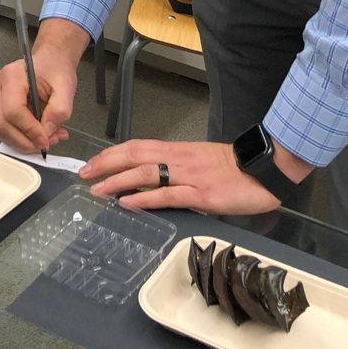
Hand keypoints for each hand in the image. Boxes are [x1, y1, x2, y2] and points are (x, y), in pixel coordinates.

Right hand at [0, 18, 86, 152]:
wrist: (50, 61)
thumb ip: (59, 110)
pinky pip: (5, 128)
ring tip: (48, 139)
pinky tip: (40, 135)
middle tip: (47, 144)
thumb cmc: (56, 69)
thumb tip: (47, 132)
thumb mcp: (66, 87)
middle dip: (25, 141)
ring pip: (2, 130)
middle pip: (2, 124)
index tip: (46, 141)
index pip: (14, 111)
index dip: (29, 130)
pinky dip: (22, 138)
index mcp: (12, 75)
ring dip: (24, 142)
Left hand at [80, 139, 286, 214]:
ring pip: (144, 172)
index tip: (93, 162)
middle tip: (84, 173)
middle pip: (133, 155)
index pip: (137, 146)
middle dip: (106, 164)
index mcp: (177, 150)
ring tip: (97, 189)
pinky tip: (127, 202)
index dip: (112, 154)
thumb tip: (152, 178)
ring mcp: (188, 176)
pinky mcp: (200, 193)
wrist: (263, 169)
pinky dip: (144, 198)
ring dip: (117, 181)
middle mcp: (177, 159)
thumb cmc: (233, 168)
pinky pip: (166, 194)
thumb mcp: (199, 162)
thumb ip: (176, 167)